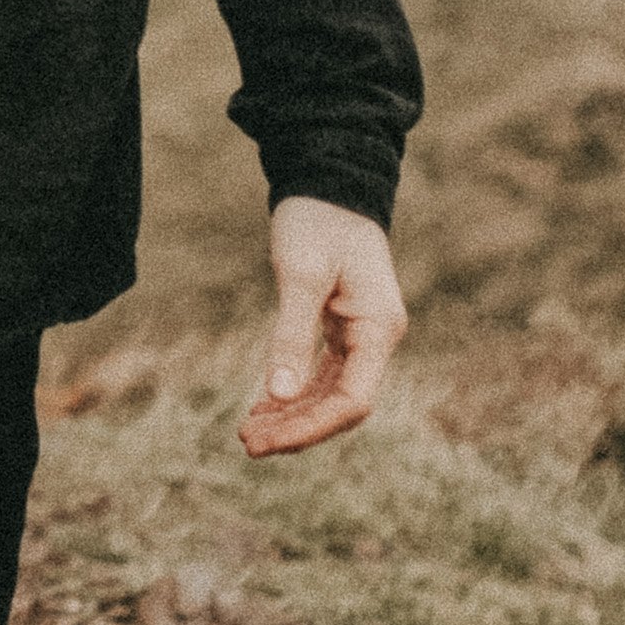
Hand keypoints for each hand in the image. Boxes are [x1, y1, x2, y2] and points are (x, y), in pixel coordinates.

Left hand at [237, 196, 406, 457]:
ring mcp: (362, 334)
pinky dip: (295, 392)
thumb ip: (292, 335)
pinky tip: (263, 406)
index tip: (266, 439)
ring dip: (292, 415)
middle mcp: (376, 337)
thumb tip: (278, 394)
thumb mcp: (300, 274)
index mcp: (378, 328)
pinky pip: (323, 374)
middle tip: (246, 444)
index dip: (310, 427)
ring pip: (331, 393)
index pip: (352, 401)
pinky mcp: (343, 327)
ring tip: (248, 432)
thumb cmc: (318, 219)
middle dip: (297, 429)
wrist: (329, 180)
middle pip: (341, 405)